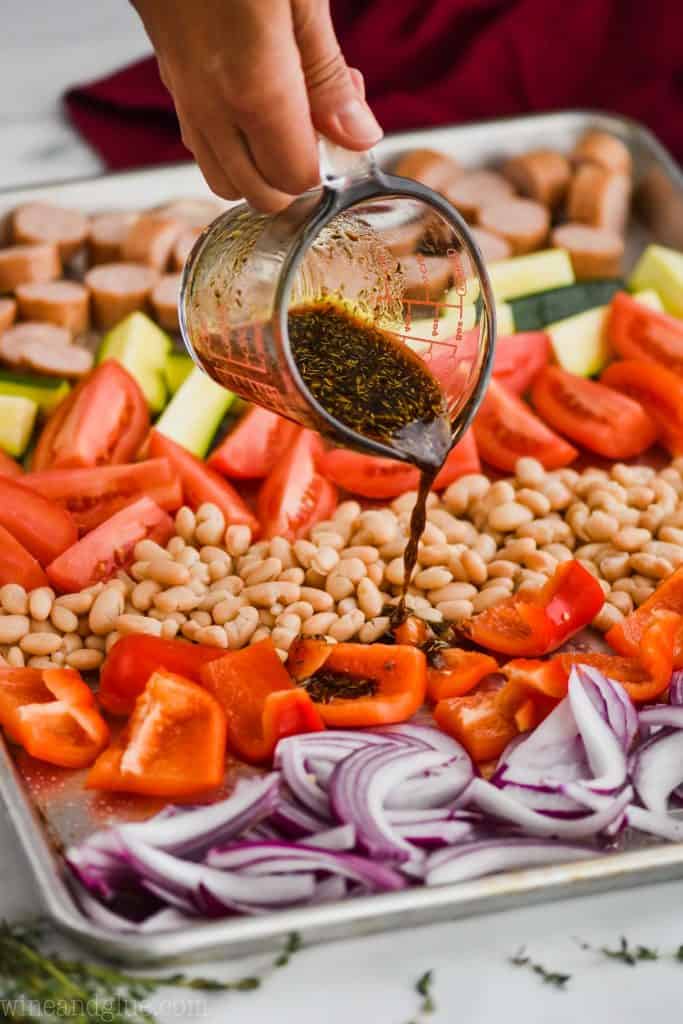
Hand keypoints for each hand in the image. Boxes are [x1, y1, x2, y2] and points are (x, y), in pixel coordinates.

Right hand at [131, 0, 382, 210]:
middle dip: (297, 175)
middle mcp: (209, 103)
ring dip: (263, 164)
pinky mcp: (170, 75)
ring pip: (221, 178)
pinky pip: (202, 141)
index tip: (344, 128)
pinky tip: (258, 94)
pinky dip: (235, 141)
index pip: (294, 179)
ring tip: (290, 108)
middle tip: (322, 119)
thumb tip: (358, 135)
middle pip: (256, 194)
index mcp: (252, 85)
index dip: (325, 166)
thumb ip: (325, 74)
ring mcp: (183, 93)